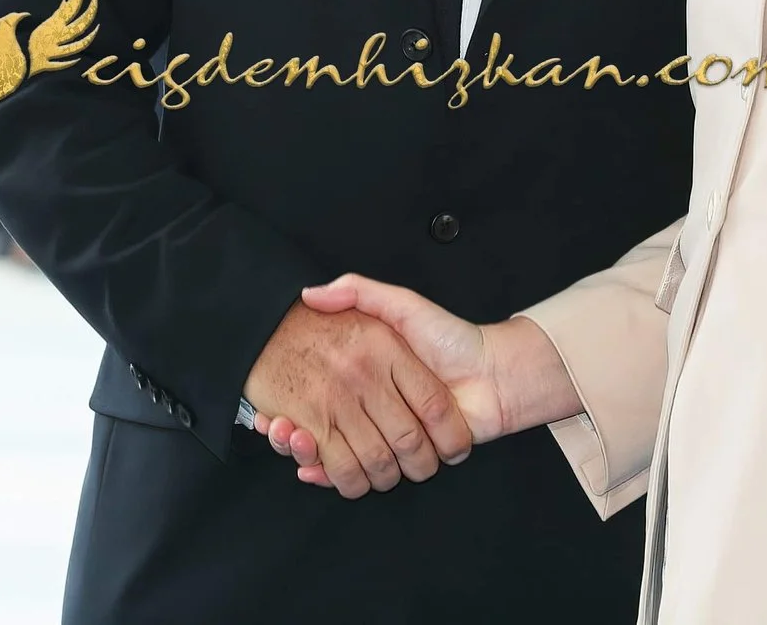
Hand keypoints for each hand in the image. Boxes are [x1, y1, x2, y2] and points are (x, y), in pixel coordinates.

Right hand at [264, 275, 581, 490]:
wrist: (496, 375)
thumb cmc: (450, 337)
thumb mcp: (401, 304)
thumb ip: (361, 292)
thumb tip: (312, 292)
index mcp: (370, 373)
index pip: (317, 390)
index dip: (291, 397)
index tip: (270, 398)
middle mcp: (371, 406)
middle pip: (320, 426)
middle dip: (295, 433)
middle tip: (279, 425)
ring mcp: (381, 433)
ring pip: (331, 451)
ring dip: (309, 453)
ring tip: (292, 437)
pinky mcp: (395, 457)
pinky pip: (350, 472)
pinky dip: (328, 475)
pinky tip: (309, 463)